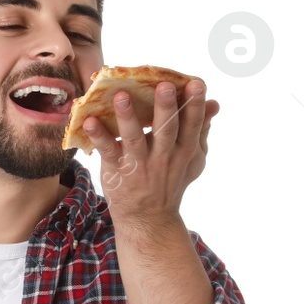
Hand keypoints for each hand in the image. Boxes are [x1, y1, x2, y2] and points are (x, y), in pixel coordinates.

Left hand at [82, 78, 218, 233]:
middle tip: (165, 85)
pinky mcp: (117, 170)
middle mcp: (163, 156)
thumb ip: (201, 130)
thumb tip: (214, 103)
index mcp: (183, 150)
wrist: (149, 219)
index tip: (196, 84)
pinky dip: (98, 136)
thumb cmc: (170, 180)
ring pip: (134, 138)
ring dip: (127, 116)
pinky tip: (89, 121)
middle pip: (166, 129)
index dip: (194, 104)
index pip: (192, 125)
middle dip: (166, 107)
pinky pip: (107, 151)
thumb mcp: (192, 159)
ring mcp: (139, 164)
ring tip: (120, 96)